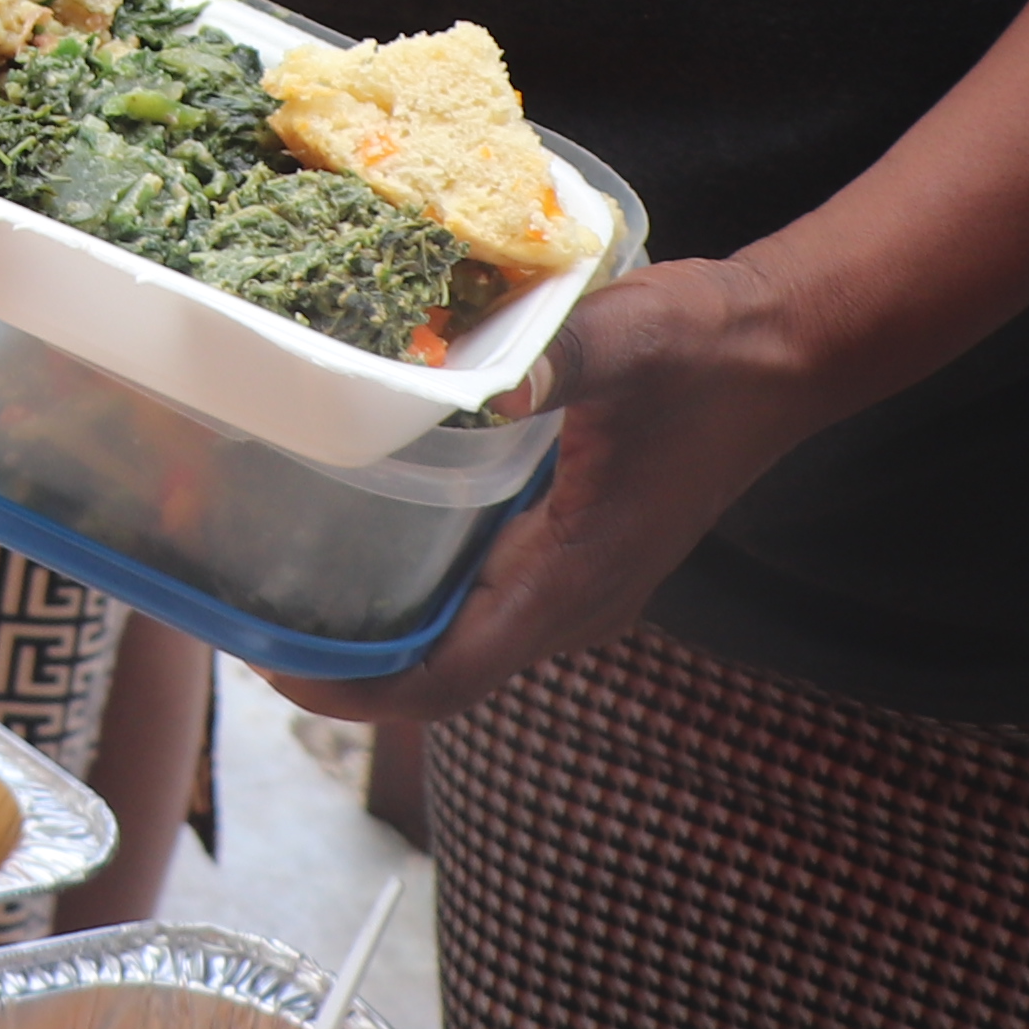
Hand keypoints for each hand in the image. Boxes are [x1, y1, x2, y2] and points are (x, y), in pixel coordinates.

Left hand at [274, 260, 843, 726]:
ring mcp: (577, 583)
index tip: (271, 668)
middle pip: (442, 675)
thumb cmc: (710, 349)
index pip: (451, 678)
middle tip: (245, 619)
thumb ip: (563, 357)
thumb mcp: (633, 338)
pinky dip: (419, 590)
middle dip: (346, 666)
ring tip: (282, 587)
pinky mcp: (576, 552)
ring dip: (379, 632)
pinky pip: (482, 600)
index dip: (357, 689)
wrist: (784, 349)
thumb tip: (494, 377)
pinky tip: (363, 536)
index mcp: (576, 579)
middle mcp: (574, 602)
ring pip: (461, 642)